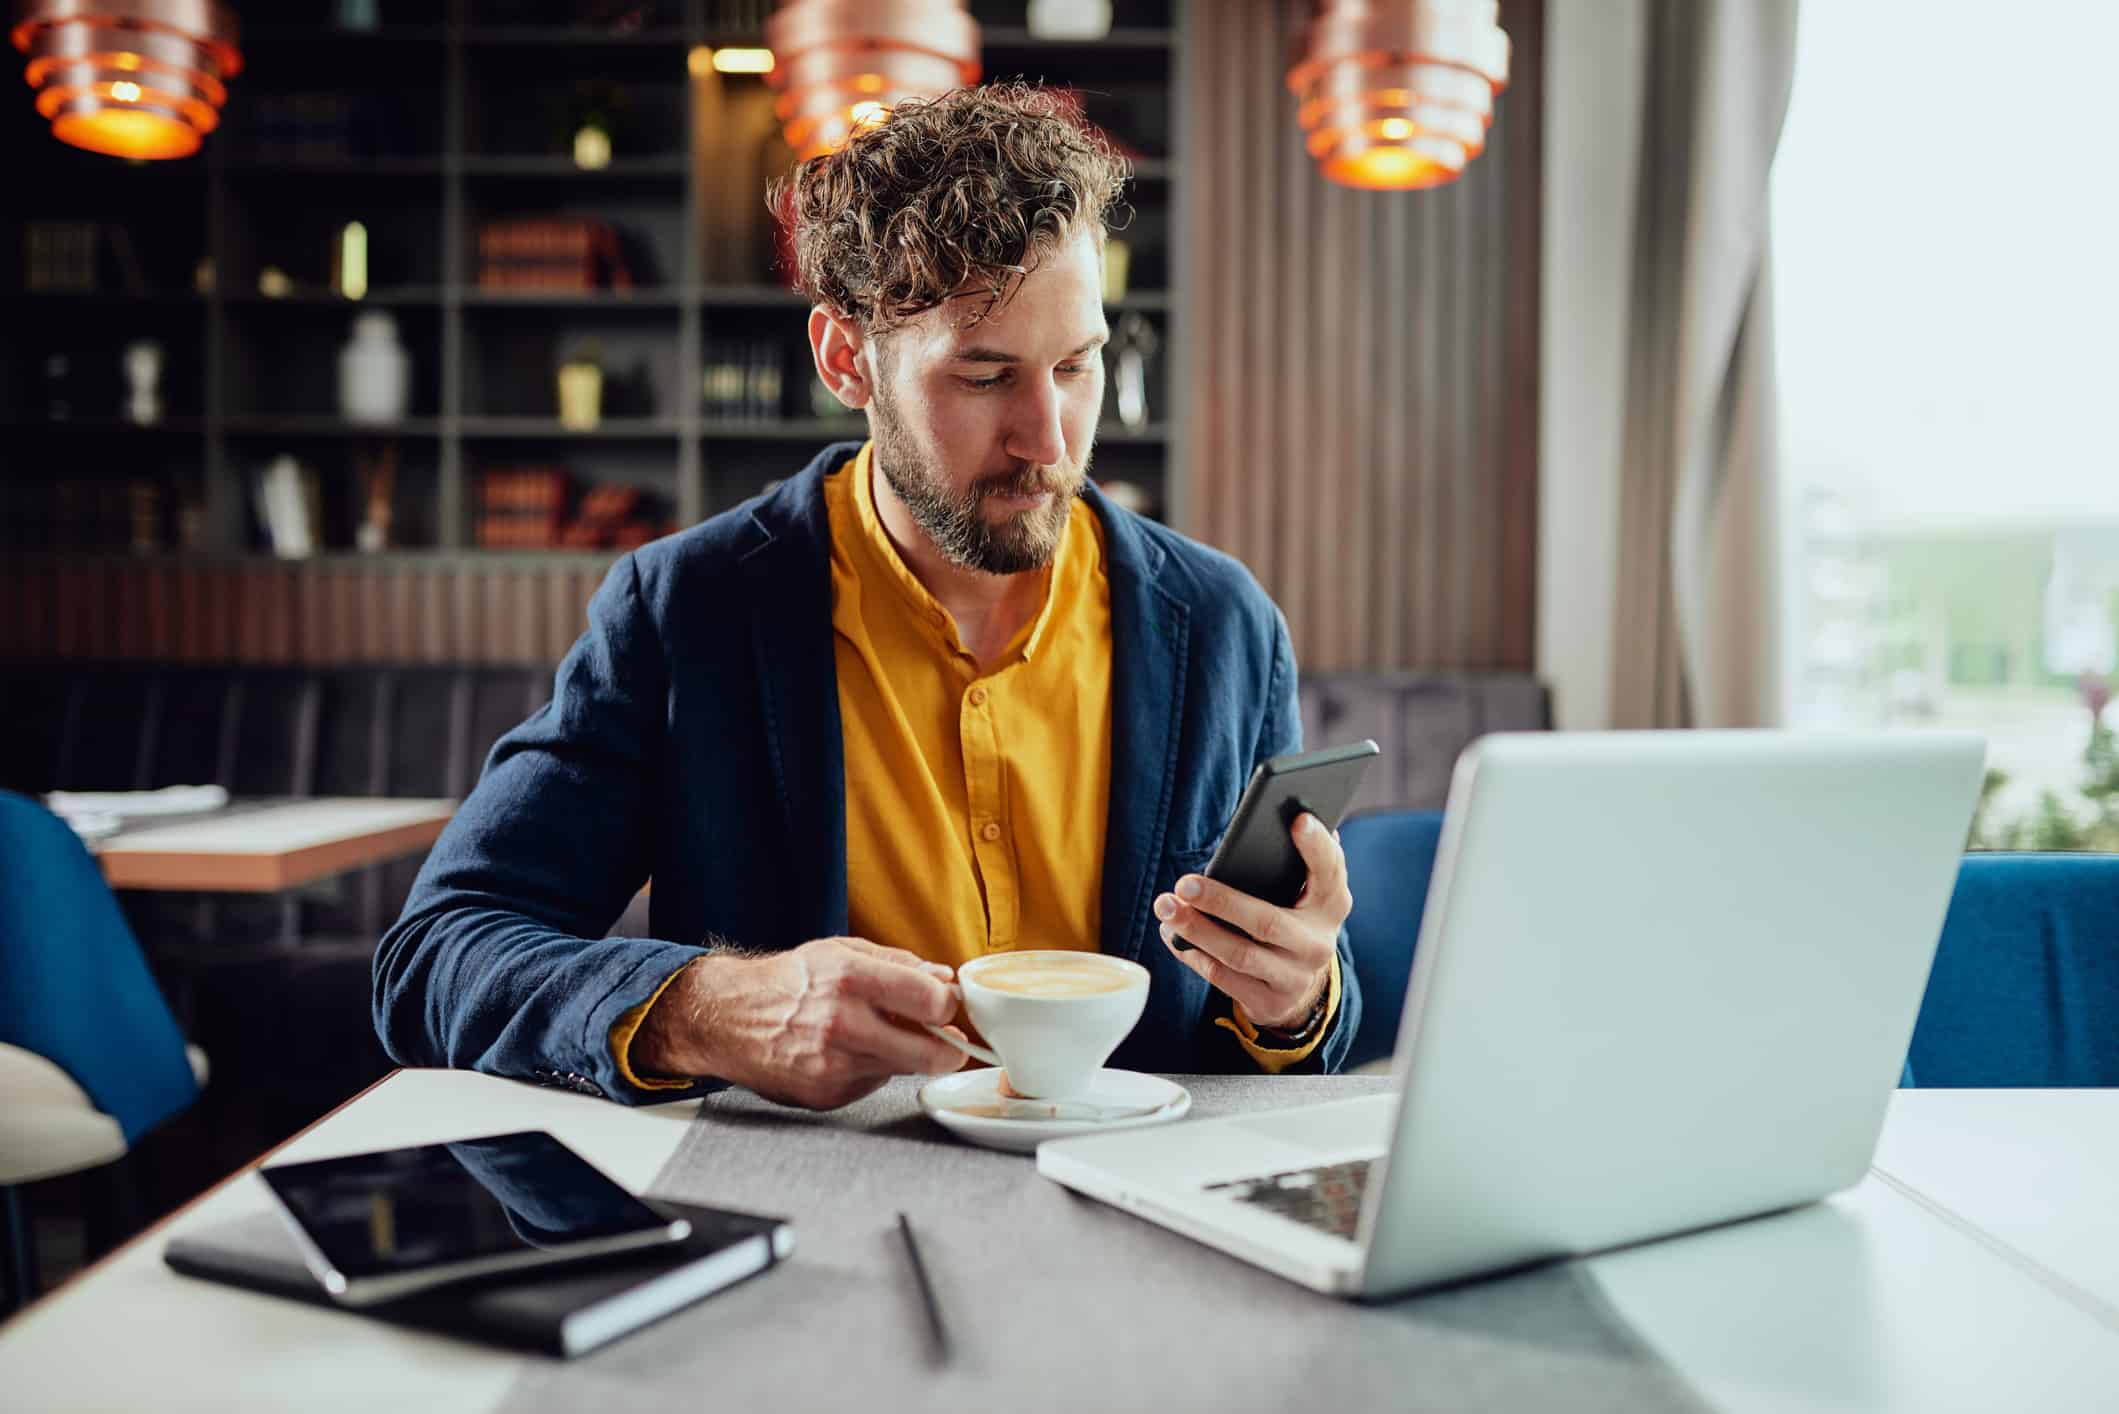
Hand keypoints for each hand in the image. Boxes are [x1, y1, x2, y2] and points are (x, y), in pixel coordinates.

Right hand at [630, 937, 968, 1109]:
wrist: (729, 1018)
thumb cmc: (789, 981)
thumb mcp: (842, 952)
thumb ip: (899, 964)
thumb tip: (945, 979)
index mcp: (851, 979)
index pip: (931, 1001)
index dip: (949, 1005)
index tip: (948, 1006)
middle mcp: (843, 1024)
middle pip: (931, 1053)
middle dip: (949, 1049)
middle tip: (949, 1043)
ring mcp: (834, 1065)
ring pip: (904, 1070)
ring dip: (908, 1057)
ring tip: (886, 1036)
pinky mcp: (826, 1095)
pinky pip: (872, 1084)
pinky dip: (872, 1070)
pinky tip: (849, 1054)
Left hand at [1153, 813, 1349, 1030]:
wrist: (1300, 988)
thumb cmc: (1291, 920)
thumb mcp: (1304, 895)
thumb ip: (1298, 864)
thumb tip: (1291, 816)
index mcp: (1332, 905)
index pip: (1331, 871)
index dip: (1317, 846)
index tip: (1298, 819)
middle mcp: (1318, 943)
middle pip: (1267, 922)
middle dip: (1221, 901)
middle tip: (1184, 883)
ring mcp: (1295, 978)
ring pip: (1238, 954)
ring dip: (1196, 930)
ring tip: (1166, 907)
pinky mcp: (1269, 1003)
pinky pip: (1223, 978)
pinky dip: (1193, 955)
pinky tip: (1172, 935)